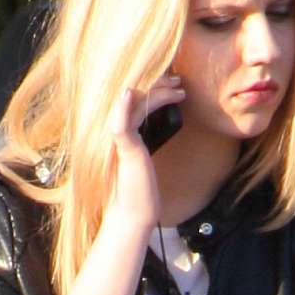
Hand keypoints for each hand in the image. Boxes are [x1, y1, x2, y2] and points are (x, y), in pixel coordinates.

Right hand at [103, 75, 188, 233]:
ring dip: (157, 92)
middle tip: (179, 80)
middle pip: (133, 95)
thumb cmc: (139, 187)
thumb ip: (146, 135)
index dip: (152, 86)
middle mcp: (114, 131)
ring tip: (180, 91)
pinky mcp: (122, 149)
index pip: (133, 98)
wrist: (132, 213)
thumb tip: (162, 115)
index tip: (172, 82)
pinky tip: (129, 94)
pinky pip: (119, 125)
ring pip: (133, 104)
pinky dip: (124, 107)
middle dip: (158, 84)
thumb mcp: (143, 155)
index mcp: (119, 130)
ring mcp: (117, 139)